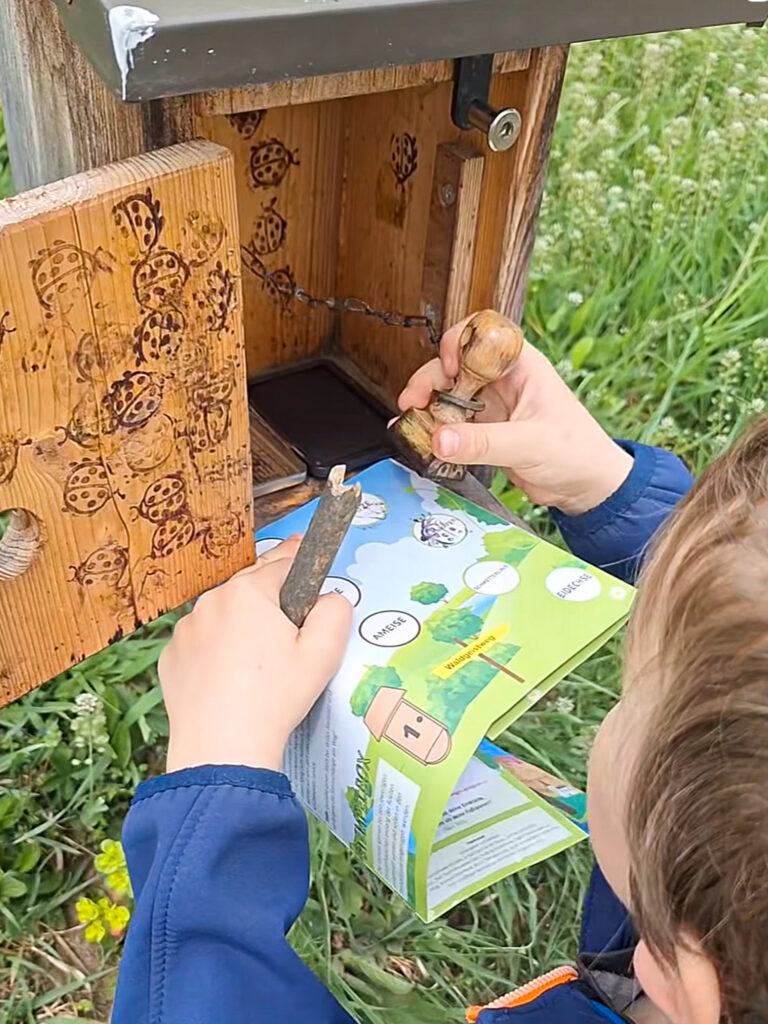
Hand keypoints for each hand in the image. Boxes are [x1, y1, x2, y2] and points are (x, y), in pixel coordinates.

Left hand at [159, 537, 353, 773]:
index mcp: (249, 592)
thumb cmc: (275, 699)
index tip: (303, 544)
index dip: (298, 556)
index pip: (282, 561)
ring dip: (242, 625)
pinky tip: (231, 678)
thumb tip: (329, 598)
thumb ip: (336, 610)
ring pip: (224, 615)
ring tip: (259, 663)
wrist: (222, 749)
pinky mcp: (171, 656)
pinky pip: (201, 642)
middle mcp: (212, 601)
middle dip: (271, 598)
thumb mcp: (324, 654)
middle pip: (251, 587)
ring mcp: (186, 629)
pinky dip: (216, 651)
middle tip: (289, 627)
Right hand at [398, 315, 631, 515]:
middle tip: (413, 404)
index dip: (458, 342)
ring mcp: (491, 405)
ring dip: (429, 409)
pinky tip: (425, 444)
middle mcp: (502, 379)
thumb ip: (484, 443)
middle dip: (430, 381)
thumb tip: (440, 440)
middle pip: (454, 365)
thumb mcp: (530, 444)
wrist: (587, 486)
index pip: (482, 333)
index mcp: (521, 364)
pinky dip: (436, 432)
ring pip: (448, 394)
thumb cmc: (576, 452)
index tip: (447, 367)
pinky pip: (451, 424)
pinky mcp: (483, 430)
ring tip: (413, 427)